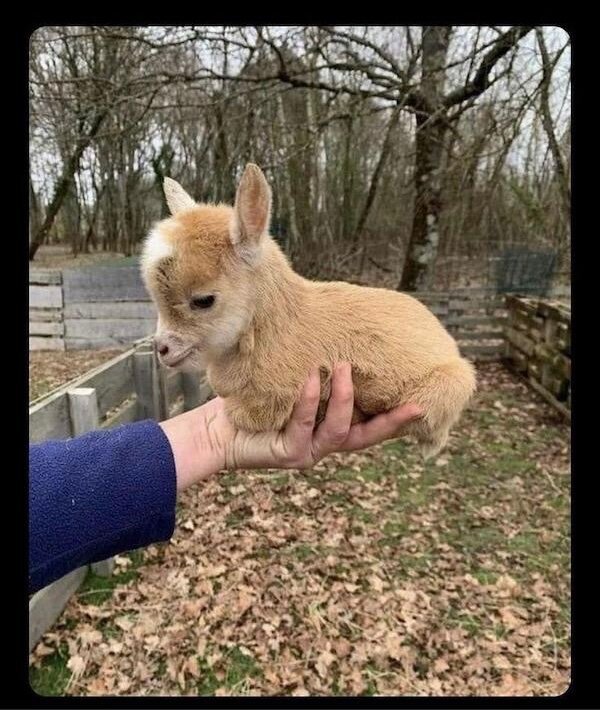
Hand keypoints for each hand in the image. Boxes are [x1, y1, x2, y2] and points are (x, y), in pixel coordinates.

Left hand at [160, 363, 422, 491]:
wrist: (217, 429)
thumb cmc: (257, 402)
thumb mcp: (294, 385)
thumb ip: (319, 375)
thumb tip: (337, 337)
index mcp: (331, 431)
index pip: (371, 426)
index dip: (396, 418)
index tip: (421, 402)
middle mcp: (324, 445)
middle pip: (367, 437)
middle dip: (391, 422)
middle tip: (413, 403)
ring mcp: (308, 451)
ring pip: (339, 430)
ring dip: (345, 399)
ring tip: (345, 368)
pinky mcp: (287, 453)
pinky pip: (303, 426)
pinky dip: (309, 401)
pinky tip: (310, 379)